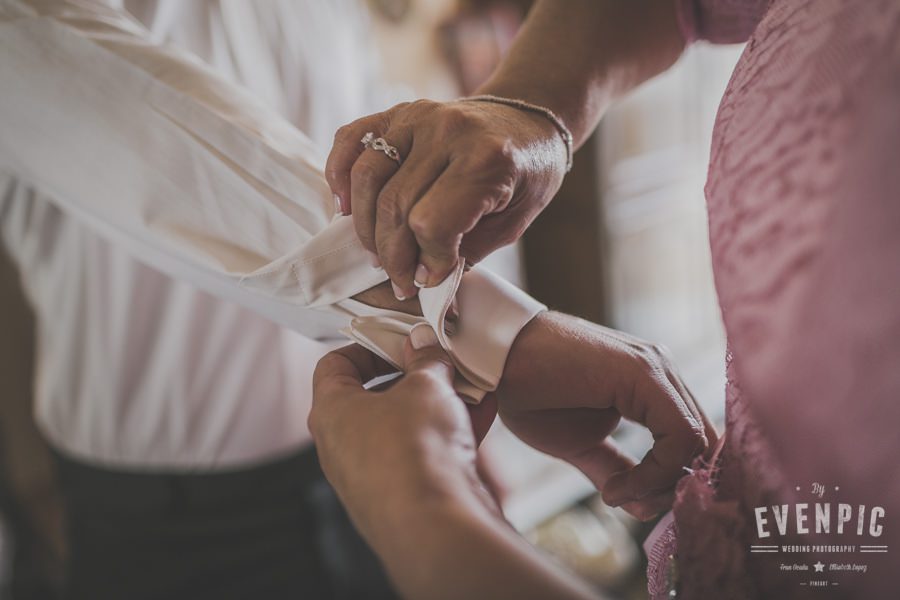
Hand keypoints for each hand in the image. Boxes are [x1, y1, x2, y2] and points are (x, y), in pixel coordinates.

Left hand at [309, 326, 497, 543]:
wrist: (436, 525)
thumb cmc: (413, 450)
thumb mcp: (425, 385)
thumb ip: (426, 361)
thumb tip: (425, 346)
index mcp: (331, 413)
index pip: (334, 366)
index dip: (366, 345)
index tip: (398, 339)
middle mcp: (345, 447)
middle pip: (376, 397)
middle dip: (414, 376)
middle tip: (442, 360)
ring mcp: (375, 475)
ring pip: (407, 426)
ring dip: (440, 403)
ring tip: (471, 382)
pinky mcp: (407, 496)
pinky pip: (427, 454)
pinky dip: (452, 431)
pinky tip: (485, 410)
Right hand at [326, 99, 566, 299]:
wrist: (527, 124)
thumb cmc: (525, 178)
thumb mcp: (510, 224)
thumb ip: (465, 253)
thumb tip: (423, 285)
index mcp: (487, 159)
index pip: (432, 224)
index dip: (427, 262)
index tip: (431, 279)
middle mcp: (448, 130)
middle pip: (395, 206)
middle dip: (394, 256)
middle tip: (401, 281)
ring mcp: (419, 116)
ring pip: (367, 178)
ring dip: (366, 227)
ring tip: (378, 254)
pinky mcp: (397, 112)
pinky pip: (351, 139)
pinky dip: (339, 174)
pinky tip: (346, 208)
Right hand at [494, 312, 717, 520]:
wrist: (495, 356)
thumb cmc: (529, 391)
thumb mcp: (580, 442)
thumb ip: (616, 468)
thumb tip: (644, 507)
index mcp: (651, 383)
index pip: (693, 441)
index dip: (673, 482)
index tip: (630, 501)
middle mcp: (661, 370)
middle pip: (703, 443)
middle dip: (673, 487)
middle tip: (631, 504)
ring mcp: (656, 366)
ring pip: (697, 441)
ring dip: (663, 484)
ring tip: (616, 494)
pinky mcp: (644, 371)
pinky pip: (679, 434)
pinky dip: (656, 472)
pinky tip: (616, 486)